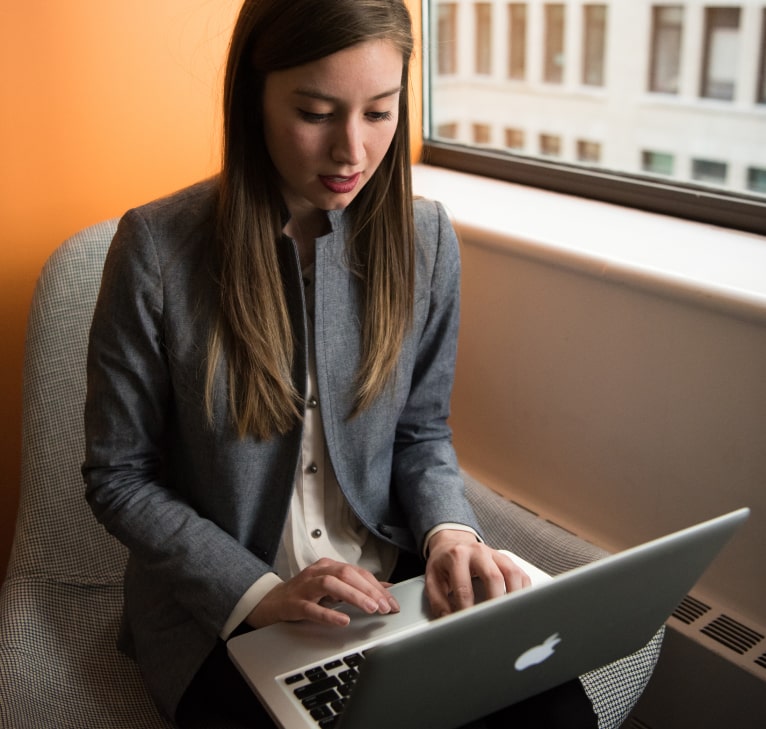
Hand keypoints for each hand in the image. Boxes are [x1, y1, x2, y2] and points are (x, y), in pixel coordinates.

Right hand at [246, 558, 399, 628]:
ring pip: (332, 585)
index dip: (377, 586)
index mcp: (329, 566)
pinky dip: (329, 614)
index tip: (393, 601)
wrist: (271, 602)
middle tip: (386, 606)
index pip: (358, 573)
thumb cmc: (305, 594)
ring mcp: (305, 587)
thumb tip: (385, 590)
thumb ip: (356, 587)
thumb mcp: (332, 587)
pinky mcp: (294, 604)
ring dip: (354, 596)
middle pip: (347, 574)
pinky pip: (312, 608)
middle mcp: (318, 572)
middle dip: (370, 590)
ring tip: (371, 609)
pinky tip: (343, 620)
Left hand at [424, 530, 530, 617]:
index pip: (464, 588)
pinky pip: (521, 574)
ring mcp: (495, 554)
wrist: (452, 542)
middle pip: (493, 577)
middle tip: (494, 622)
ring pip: (512, 574)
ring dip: (513, 597)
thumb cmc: (443, 564)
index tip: (468, 626)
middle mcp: (478, 552)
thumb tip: (448, 623)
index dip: (467, 611)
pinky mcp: (507, 559)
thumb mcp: (433, 579)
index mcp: (457, 556)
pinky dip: (523, 592)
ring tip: (510, 616)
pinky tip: (519, 606)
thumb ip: (438, 602)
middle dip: (495, 603)